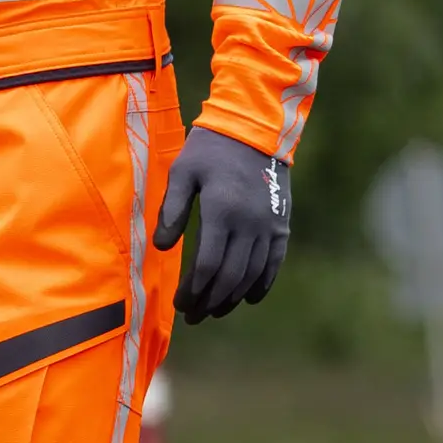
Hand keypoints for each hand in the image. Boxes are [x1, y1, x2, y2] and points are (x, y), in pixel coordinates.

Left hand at [151, 125, 290, 321]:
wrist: (255, 127)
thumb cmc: (211, 148)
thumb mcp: (182, 172)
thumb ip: (172, 210)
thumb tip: (161, 246)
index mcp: (222, 212)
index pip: (208, 266)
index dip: (193, 290)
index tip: (180, 303)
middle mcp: (250, 224)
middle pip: (230, 277)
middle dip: (210, 301)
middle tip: (194, 316)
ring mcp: (269, 226)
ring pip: (252, 275)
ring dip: (232, 298)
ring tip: (213, 310)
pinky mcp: (281, 224)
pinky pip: (274, 263)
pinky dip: (261, 284)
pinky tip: (247, 298)